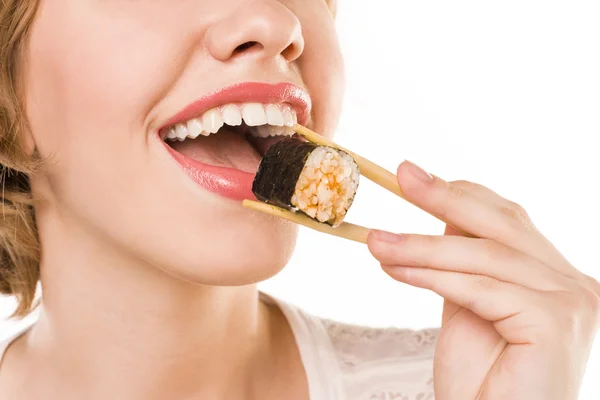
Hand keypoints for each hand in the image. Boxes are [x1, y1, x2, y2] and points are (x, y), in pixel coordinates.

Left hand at [367, 161, 599, 399]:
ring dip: (421, 247)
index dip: (460, 194)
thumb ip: (463, 265)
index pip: (508, 219)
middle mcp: (573, 284)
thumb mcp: (467, 307)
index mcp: (555, 276)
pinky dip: (433, 277)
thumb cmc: (482, 383)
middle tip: (401, 176)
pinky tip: (396, 270)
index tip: (413, 177)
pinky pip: (481, 288)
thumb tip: (438, 219)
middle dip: (444, 198)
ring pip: (484, 256)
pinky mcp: (555, 323)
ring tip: (377, 241)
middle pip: (502, 225)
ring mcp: (571, 302)